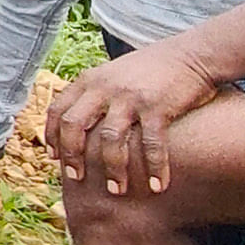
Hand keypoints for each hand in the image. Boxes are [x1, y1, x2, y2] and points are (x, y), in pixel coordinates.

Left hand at [47, 42, 216, 197]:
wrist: (192, 54)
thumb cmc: (151, 70)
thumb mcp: (113, 74)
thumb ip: (94, 94)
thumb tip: (77, 125)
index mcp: (90, 80)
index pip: (57, 110)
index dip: (52, 136)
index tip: (54, 158)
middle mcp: (104, 87)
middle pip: (74, 125)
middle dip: (72, 156)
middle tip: (77, 179)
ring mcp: (130, 97)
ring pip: (110, 139)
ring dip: (112, 169)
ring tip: (117, 190)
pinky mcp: (157, 107)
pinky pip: (151, 144)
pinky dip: (155, 168)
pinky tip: (158, 186)